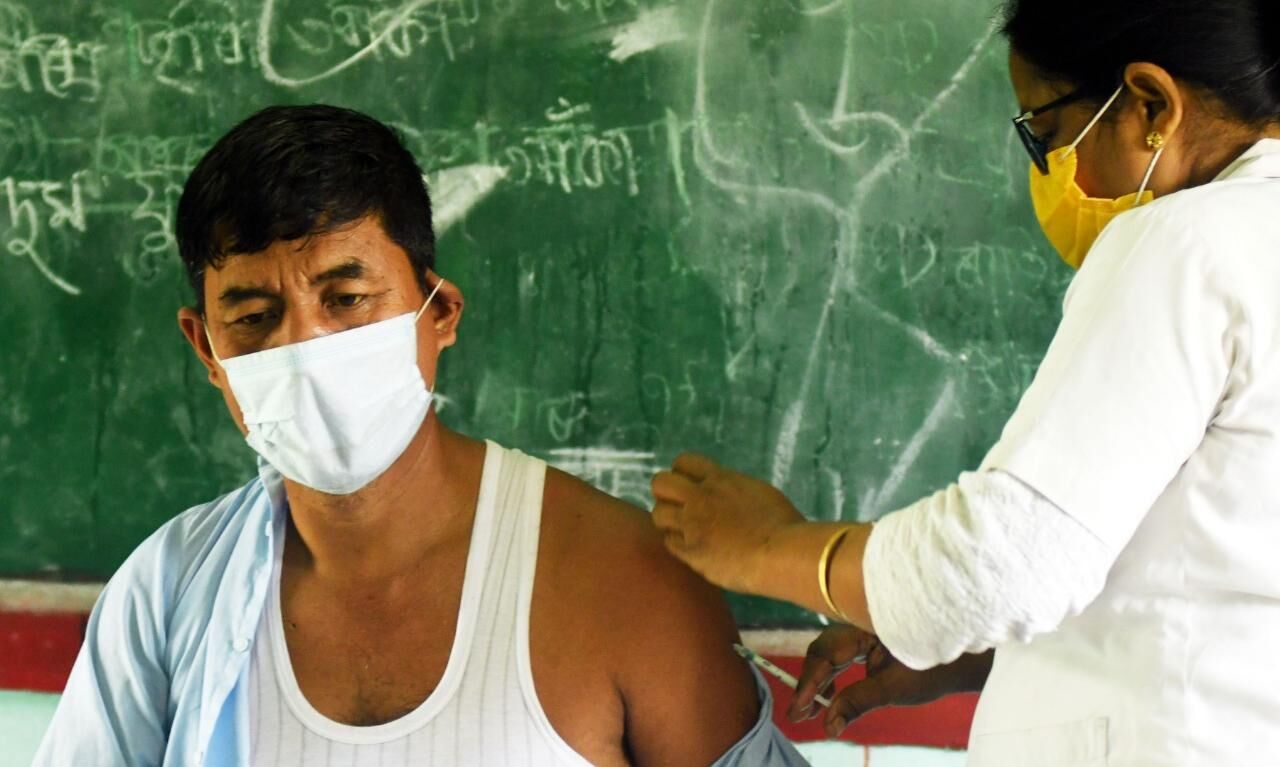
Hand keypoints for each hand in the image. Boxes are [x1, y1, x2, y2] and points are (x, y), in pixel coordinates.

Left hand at [651, 453, 805, 593]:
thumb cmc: (784, 525)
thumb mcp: (758, 492)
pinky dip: (678, 544)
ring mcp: (693, 525)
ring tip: (684, 529)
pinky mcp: (691, 552)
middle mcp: (701, 498)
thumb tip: (726, 490)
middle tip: (679, 506)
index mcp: (720, 479)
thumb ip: (734, 489)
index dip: (683, 473)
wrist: (781, 553)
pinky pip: (669, 543)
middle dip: (665, 493)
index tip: (691, 485)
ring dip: (668, 520)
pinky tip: (694, 548)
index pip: (683, 462)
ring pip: (658, 514)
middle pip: (660, 483)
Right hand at [790, 626, 991, 736]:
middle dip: (810, 682)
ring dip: (818, 680)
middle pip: (824, 649)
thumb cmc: (936, 667)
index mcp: (866, 624)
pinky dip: (832, 674)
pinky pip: (842, 654)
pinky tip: (827, 695)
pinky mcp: (869, 639)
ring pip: (830, 651)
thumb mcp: (896, 688)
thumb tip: (829, 725)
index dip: (810, 682)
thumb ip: (858, 702)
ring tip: (807, 710)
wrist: (969, 658)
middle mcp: (861, 621)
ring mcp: (864, 629)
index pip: (827, 651)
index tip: (799, 710)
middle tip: (799, 714)